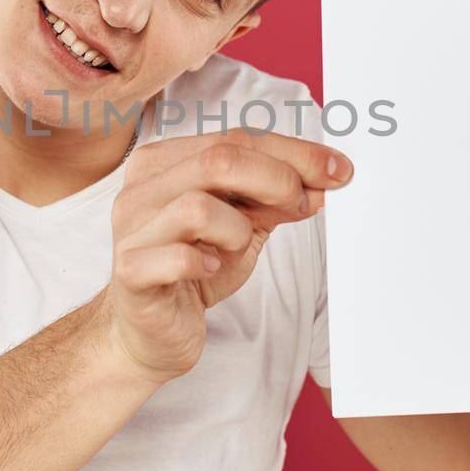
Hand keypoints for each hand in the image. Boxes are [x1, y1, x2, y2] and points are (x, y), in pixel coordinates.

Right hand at [96, 128, 353, 382]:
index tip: (338, 170)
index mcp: (164, 162)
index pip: (235, 138)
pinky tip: (211, 269)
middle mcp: (141, 188)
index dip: (293, 152)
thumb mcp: (244, 226)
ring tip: (238, 247)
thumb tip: (326, 179)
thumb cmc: (194, 270)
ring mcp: (131, 229)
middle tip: (302, 206)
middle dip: (277, 180)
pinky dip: (206, 262)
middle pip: (219, 159)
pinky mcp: (130, 273)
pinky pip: (177, 257)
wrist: (151, 332)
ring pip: (198, 206)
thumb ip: (277, 200)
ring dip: (238, 229)